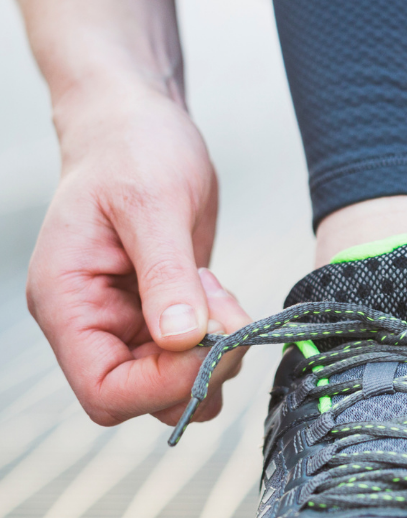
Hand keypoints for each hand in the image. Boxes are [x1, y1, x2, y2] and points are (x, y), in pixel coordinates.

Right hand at [27, 82, 249, 426]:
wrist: (139, 123)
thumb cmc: (133, 149)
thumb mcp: (153, 205)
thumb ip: (166, 275)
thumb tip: (181, 338)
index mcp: (67, 302)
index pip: (104, 390)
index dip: (162, 384)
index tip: (210, 345)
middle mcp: (92, 322)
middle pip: (142, 395)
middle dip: (196, 369)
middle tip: (228, 318)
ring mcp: (127, 320)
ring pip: (174, 379)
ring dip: (213, 354)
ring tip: (219, 295)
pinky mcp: (161, 311)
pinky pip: (193, 352)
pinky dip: (219, 335)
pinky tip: (218, 291)